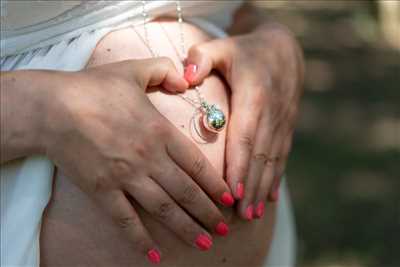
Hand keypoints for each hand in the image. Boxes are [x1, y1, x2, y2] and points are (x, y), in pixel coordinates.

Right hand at [41, 58, 233, 262]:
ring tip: (206, 243)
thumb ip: (165, 71)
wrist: (53, 108)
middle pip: (185, 191)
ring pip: (164, 209)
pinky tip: (155, 255)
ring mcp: (126, 177)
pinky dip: (140, 239)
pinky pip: (125, 220)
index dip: (214, 184)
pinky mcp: (103, 191)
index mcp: (159, 131)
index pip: (196, 164)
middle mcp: (148, 158)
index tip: (228, 199)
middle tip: (226, 229)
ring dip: (186, 228)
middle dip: (208, 212)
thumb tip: (186, 81)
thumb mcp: (134, 69)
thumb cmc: (94, 88)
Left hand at [184, 24, 303, 219]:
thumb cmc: (244, 51)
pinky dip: (275, 178)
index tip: (233, 193)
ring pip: (273, 160)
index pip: (246, 136)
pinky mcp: (287, 127)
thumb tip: (187, 77)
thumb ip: (202, 57)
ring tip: (252, 215)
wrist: (284, 49)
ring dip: (263, 188)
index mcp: (254, 95)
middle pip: (260, 156)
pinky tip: (269, 199)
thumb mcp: (222, 46)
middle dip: (251, 187)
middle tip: (240, 216)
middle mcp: (272, 113)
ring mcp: (283, 122)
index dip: (240, 165)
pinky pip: (282, 156)